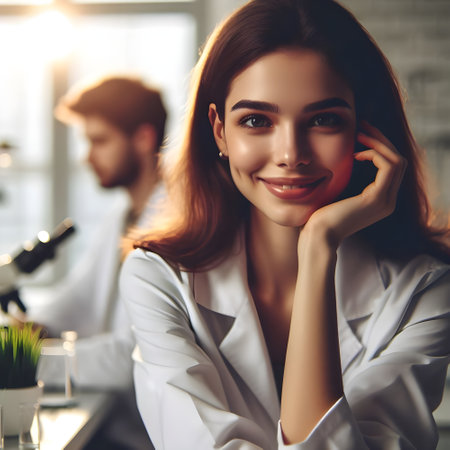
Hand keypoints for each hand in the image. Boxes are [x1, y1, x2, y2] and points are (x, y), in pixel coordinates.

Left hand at [304, 122, 406, 247]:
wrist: (317, 235)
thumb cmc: (321, 215)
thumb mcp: (339, 192)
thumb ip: (349, 178)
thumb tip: (347, 155)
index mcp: (381, 199)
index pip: (392, 166)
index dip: (379, 147)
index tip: (361, 134)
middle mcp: (388, 201)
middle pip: (398, 160)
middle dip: (381, 140)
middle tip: (363, 126)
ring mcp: (386, 201)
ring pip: (397, 161)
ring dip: (379, 143)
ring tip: (360, 135)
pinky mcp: (377, 199)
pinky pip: (388, 167)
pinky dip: (374, 155)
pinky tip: (356, 154)